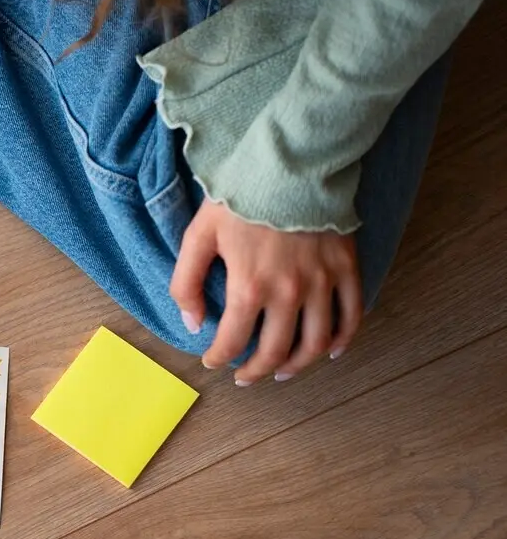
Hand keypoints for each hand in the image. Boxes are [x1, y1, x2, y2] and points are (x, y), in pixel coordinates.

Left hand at [170, 198, 362, 384]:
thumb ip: (186, 283)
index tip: (212, 361)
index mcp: (249, 286)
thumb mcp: (198, 236)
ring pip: (316, 342)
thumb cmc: (240, 198)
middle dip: (256, 371)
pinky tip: (330, 351)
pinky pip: (351, 315)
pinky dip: (343, 340)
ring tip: (283, 372)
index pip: (233, 341)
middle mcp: (289, 292)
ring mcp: (323, 282)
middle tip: (245, 376)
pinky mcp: (347, 268)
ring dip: (298, 365)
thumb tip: (192, 325)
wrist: (292, 162)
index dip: (219, 358)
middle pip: (276, 351)